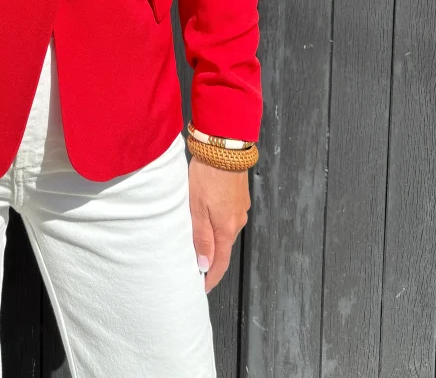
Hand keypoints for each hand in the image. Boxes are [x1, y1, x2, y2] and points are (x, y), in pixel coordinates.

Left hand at [188, 158, 249, 292]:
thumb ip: (201, 237)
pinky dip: (217, 225)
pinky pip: (228, 217)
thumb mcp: (197, 207)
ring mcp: (240, 208)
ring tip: (198, 246)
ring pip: (225, 231)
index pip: (220, 262)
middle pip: (223, 248)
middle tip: (195, 269)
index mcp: (226, 228)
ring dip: (213, 241)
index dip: (211, 278)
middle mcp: (237, 221)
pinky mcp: (239, 196)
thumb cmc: (207, 175)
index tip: (201, 289)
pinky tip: (206, 220)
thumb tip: (205, 266)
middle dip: (211, 261)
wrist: (225, 146)